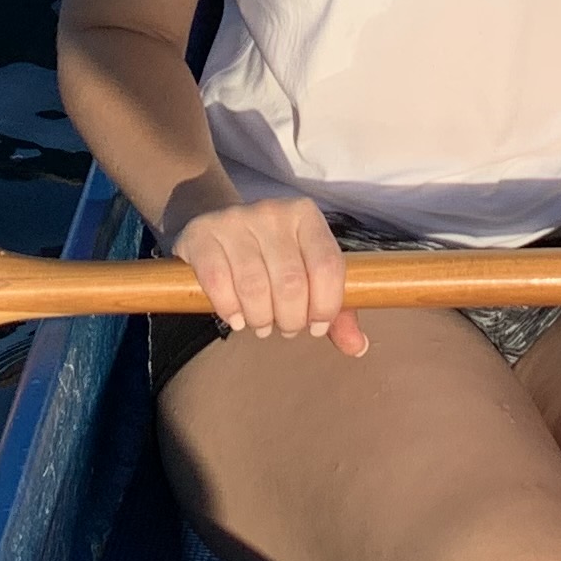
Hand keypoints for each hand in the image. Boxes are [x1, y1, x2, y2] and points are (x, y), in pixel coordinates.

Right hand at [168, 194, 366, 354]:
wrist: (216, 226)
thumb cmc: (270, 257)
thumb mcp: (307, 273)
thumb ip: (337, 310)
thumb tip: (358, 348)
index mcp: (306, 215)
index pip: (327, 266)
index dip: (326, 306)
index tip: (317, 326)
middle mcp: (272, 211)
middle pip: (291, 283)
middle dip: (291, 319)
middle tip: (285, 328)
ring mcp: (235, 219)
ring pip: (254, 287)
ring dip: (260, 318)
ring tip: (260, 324)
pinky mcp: (202, 234)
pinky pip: (218, 282)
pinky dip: (229, 310)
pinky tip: (235, 317)